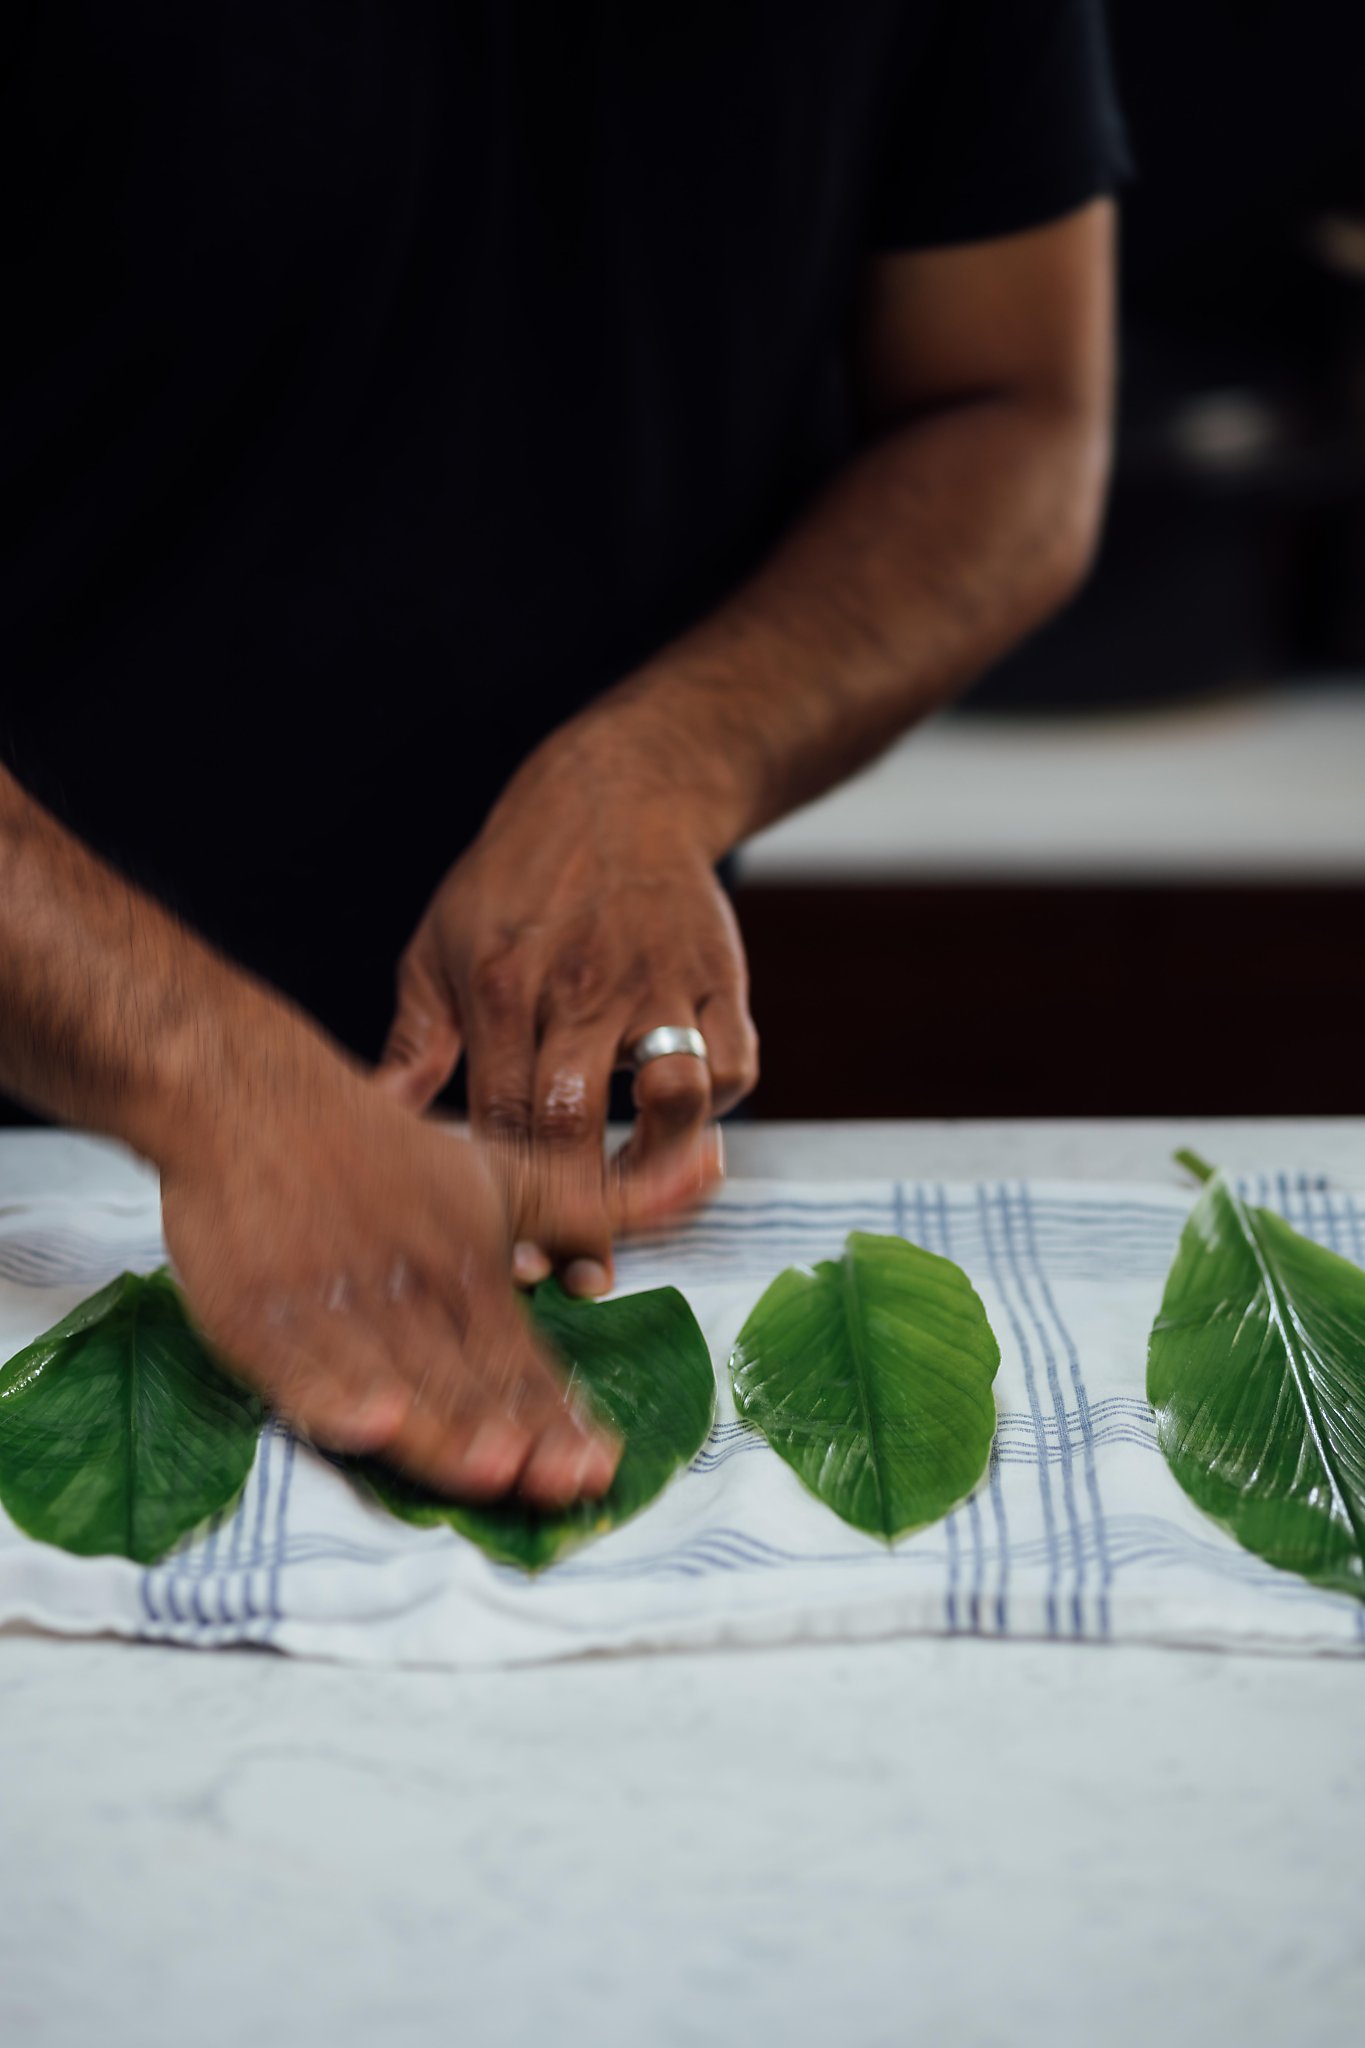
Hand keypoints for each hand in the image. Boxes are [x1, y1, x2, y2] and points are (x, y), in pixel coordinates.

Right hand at [158, 1037, 619, 1507]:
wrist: (253, 1101)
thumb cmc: (388, 1153)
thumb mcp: (508, 1173)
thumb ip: (605, 1200)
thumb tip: (713, 1166)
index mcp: (471, 1269)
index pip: (524, 1364)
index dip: (561, 1419)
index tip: (599, 1465)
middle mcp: (412, 1294)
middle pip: (469, 1386)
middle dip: (514, 1439)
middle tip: (557, 1482)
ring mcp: (336, 1307)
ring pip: (396, 1386)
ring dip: (441, 1431)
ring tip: (488, 1469)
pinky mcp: (262, 1317)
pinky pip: (298, 1370)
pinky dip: (331, 1399)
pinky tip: (365, 1426)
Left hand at [376, 722, 758, 1291]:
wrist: (623, 790)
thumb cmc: (518, 878)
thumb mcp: (442, 943)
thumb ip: (416, 1040)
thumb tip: (375, 1120)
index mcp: (504, 987)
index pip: (502, 1115)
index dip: (507, 1197)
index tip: (511, 1262)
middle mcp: (584, 988)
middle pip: (581, 1122)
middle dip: (581, 1212)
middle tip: (581, 1275)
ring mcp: (661, 983)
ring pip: (678, 1097)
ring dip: (664, 1164)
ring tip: (648, 1206)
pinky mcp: (722, 979)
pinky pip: (736, 1067)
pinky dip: (718, 1109)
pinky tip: (685, 1128)